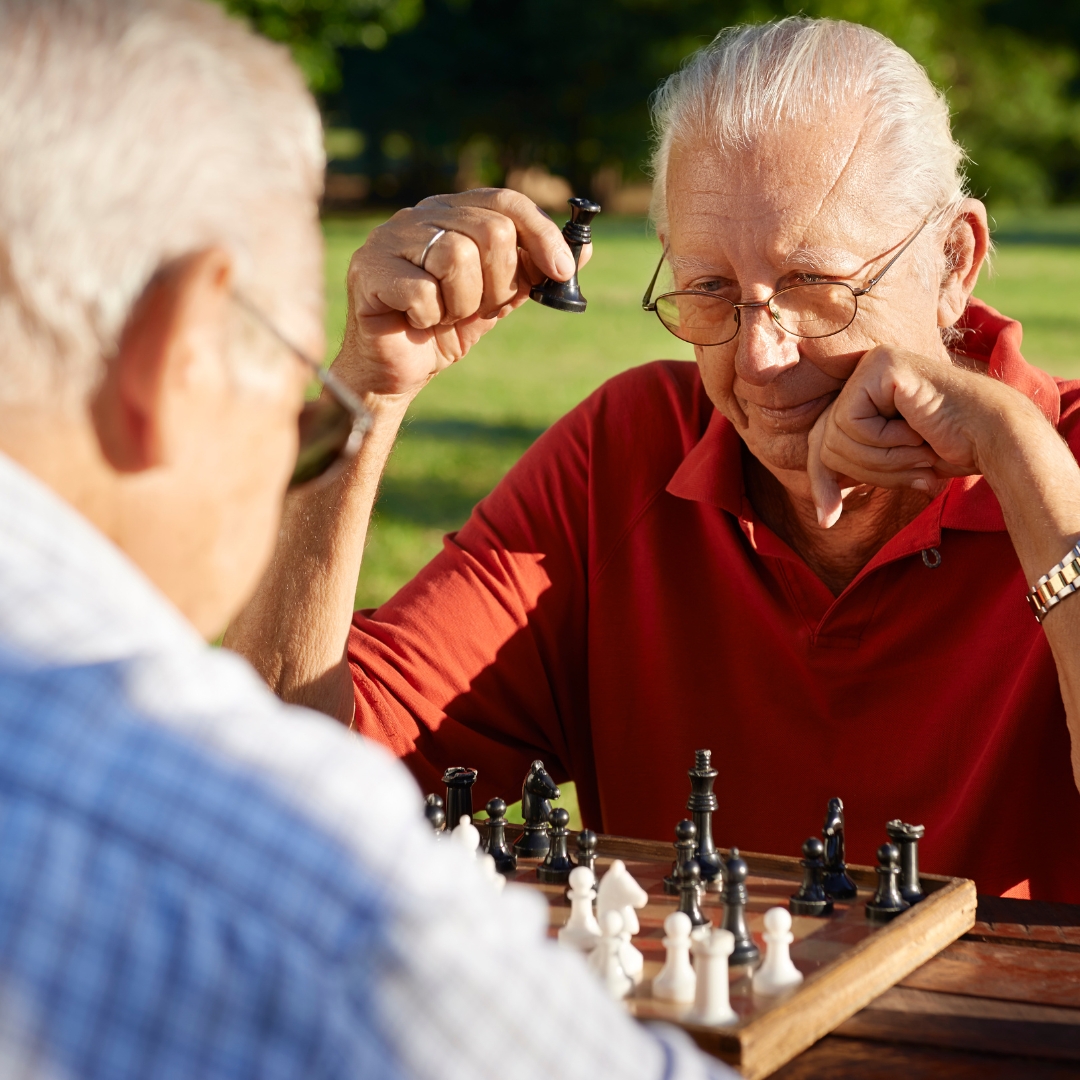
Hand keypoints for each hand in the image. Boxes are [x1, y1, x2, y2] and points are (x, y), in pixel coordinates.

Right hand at [333, 188, 586, 397]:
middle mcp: (421, 215)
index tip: (562, 270)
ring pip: (456, 256)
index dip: (541, 233)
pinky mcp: (368, 270)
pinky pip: (423, 291)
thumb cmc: (444, 330)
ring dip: (462, 303)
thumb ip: (534, 272)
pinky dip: (430, 317)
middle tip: (480, 308)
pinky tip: (416, 322)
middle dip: (498, 282)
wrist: (396, 371)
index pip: (506, 201)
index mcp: (453, 213)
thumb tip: (585, 250)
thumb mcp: (499, 299)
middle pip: (489, 230)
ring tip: (444, 315)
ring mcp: (389, 238)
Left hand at [806, 345, 1024, 526]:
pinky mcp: (879, 365)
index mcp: (865, 393)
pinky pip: (852, 422)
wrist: (996, 438)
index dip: (822, 481)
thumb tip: (820, 514)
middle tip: (911, 469)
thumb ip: (855, 470)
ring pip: (836, 436)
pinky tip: (917, 431)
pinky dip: (885, 441)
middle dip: (864, 471)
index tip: (828, 520)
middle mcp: (864, 372)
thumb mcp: (891, 466)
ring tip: (919, 449)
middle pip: (824, 440)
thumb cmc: (952, 450)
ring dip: (881, 459)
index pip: (821, 441)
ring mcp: (871, 364)